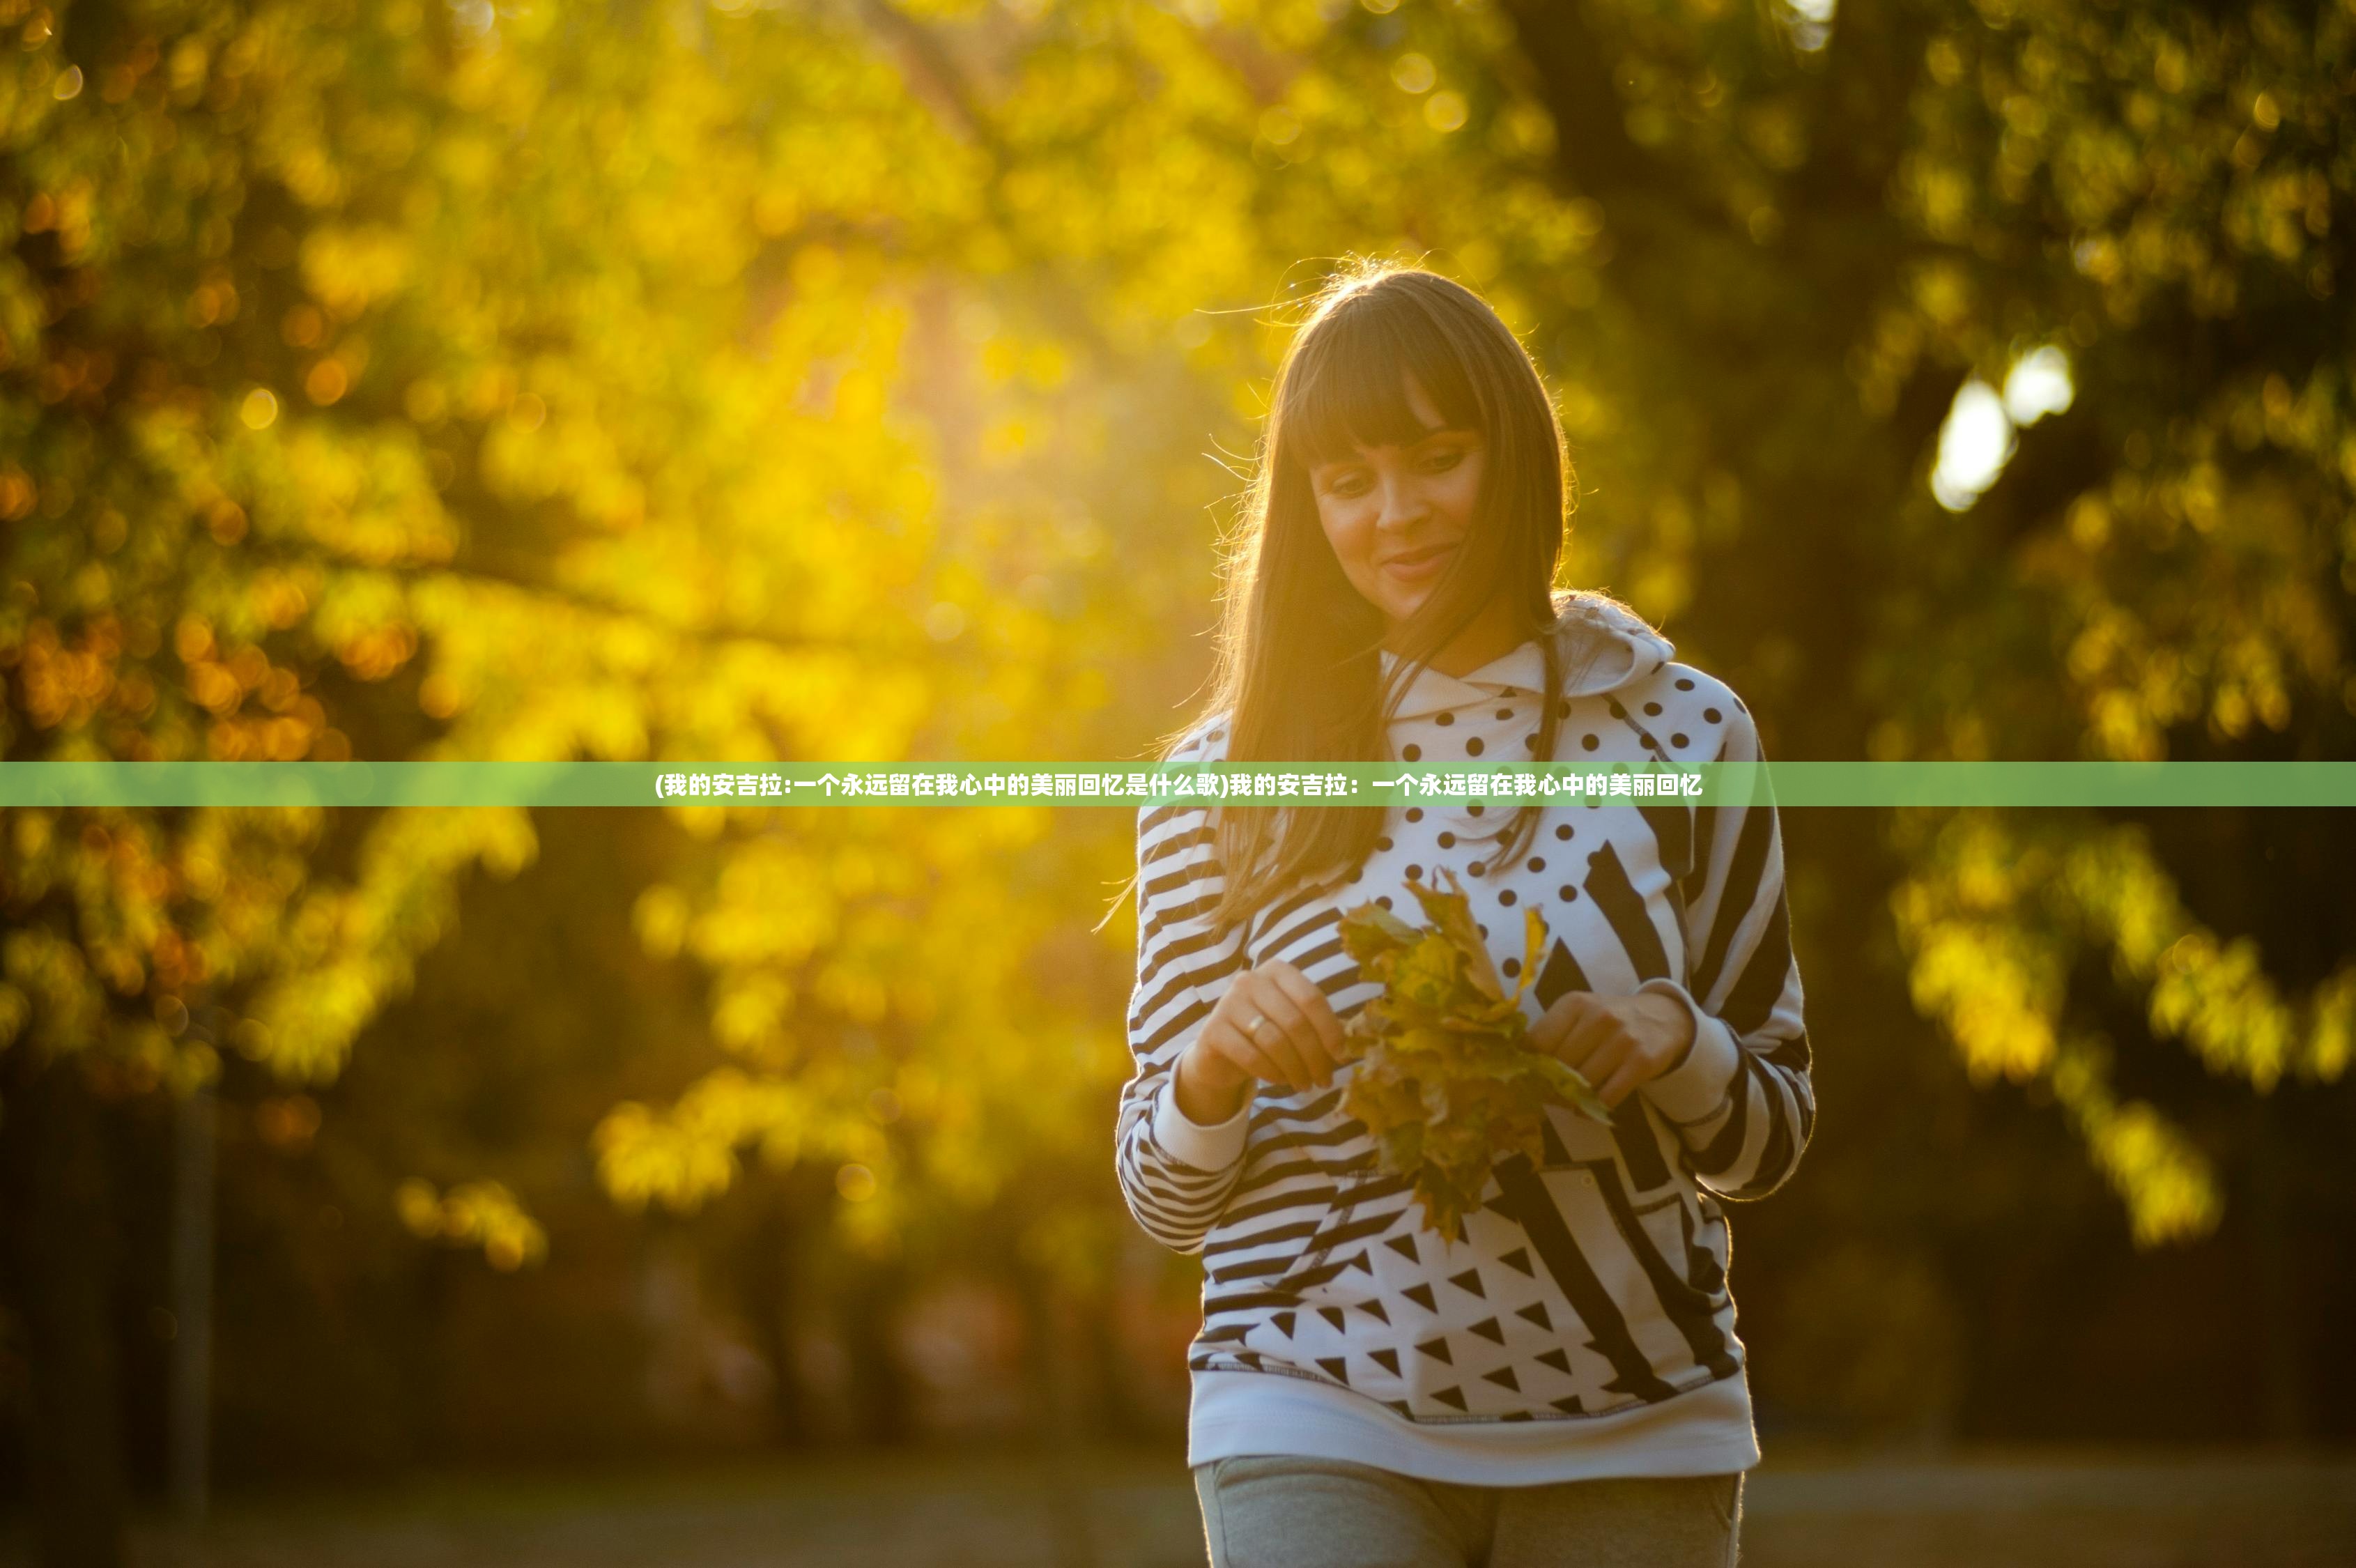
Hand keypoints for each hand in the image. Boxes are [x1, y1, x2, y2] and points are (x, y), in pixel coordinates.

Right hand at [1173, 960, 1347, 1123]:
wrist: (1221, 1052)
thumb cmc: (1265, 1033)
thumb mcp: (1292, 1022)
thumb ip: (1317, 1025)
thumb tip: (1348, 1047)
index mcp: (1277, 971)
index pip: (1311, 998)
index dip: (1331, 1030)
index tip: (1342, 1057)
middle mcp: (1250, 980)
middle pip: (1295, 1022)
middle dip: (1314, 1057)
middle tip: (1324, 1080)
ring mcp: (1228, 1003)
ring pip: (1274, 1042)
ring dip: (1296, 1069)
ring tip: (1305, 1085)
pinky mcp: (1213, 1030)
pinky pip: (1251, 1056)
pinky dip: (1271, 1073)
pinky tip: (1280, 1081)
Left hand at [1528, 989, 1695, 1111]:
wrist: (1663, 1018)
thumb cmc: (1609, 1020)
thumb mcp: (1579, 1015)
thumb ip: (1551, 1034)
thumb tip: (1518, 1066)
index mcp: (1575, 1003)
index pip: (1539, 1042)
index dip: (1531, 1066)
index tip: (1529, 1078)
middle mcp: (1599, 1017)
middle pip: (1560, 1065)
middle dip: (1552, 1085)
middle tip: (1550, 1095)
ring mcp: (1623, 1039)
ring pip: (1583, 1082)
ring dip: (1572, 1098)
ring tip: (1569, 1101)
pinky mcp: (1642, 1062)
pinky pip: (1609, 1095)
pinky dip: (1595, 1107)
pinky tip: (1589, 1107)